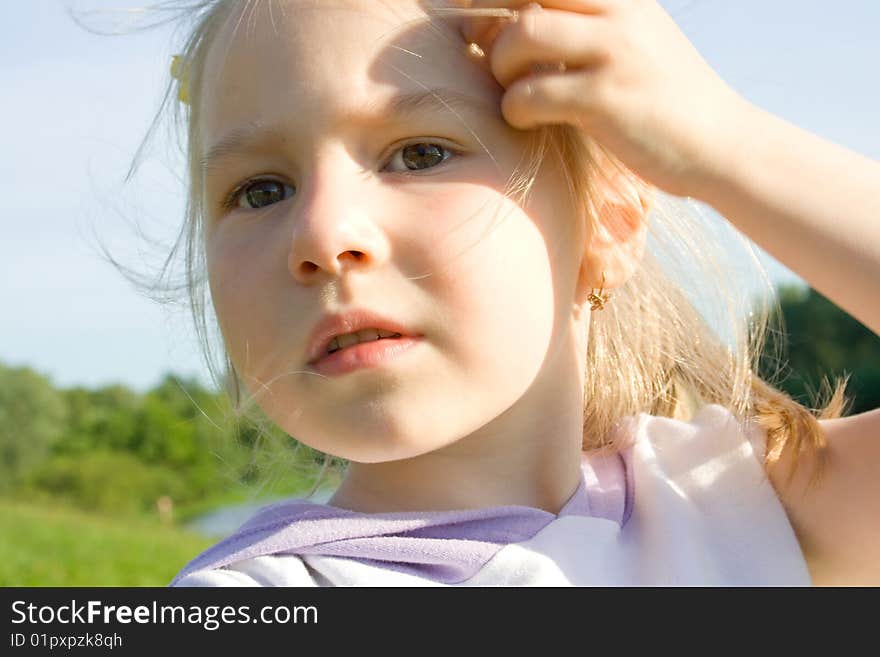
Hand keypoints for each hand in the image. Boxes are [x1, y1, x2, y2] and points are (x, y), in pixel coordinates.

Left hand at [459, 0, 754, 198]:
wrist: (722, 145)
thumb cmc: (666, 100)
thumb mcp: (636, 41)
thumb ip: (588, 24)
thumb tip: (522, 22)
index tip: (480, 12)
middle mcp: (620, 12)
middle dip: (487, 13)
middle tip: (481, 45)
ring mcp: (615, 52)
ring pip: (523, 33)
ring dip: (501, 64)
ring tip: (511, 88)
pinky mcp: (607, 100)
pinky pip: (532, 93)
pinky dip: (514, 108)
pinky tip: (525, 119)